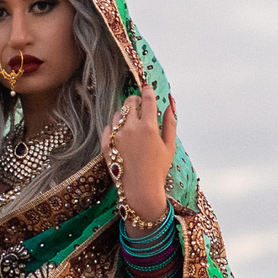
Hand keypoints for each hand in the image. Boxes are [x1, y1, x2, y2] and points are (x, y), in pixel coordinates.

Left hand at [109, 88, 177, 229]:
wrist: (140, 189)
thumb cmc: (158, 168)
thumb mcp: (170, 145)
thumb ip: (171, 122)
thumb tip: (170, 103)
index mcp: (149, 127)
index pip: (147, 99)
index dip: (147, 91)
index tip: (147, 88)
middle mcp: (131, 128)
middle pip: (130, 102)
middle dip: (135, 101)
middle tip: (140, 106)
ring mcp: (116, 136)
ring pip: (118, 114)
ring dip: (125, 114)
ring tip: (132, 125)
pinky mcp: (106, 144)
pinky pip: (108, 127)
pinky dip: (115, 128)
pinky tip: (122, 136)